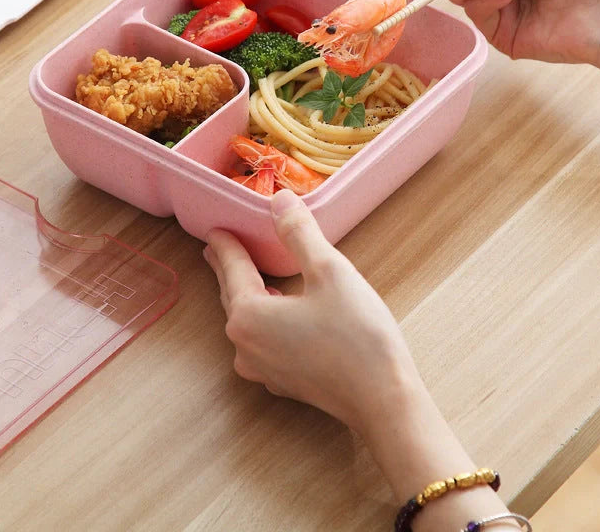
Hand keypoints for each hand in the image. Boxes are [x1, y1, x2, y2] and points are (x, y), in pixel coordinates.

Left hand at [203, 189, 419, 436]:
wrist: (384, 401)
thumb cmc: (357, 334)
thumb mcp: (329, 271)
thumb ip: (299, 233)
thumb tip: (279, 200)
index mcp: (248, 315)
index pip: (232, 269)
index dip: (226, 245)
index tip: (215, 230)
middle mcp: (245, 346)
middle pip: (232, 296)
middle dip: (228, 269)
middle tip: (218, 249)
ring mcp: (262, 369)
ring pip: (246, 321)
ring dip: (245, 295)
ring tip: (246, 276)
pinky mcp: (283, 381)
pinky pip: (263, 341)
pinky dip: (264, 319)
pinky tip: (277, 313)